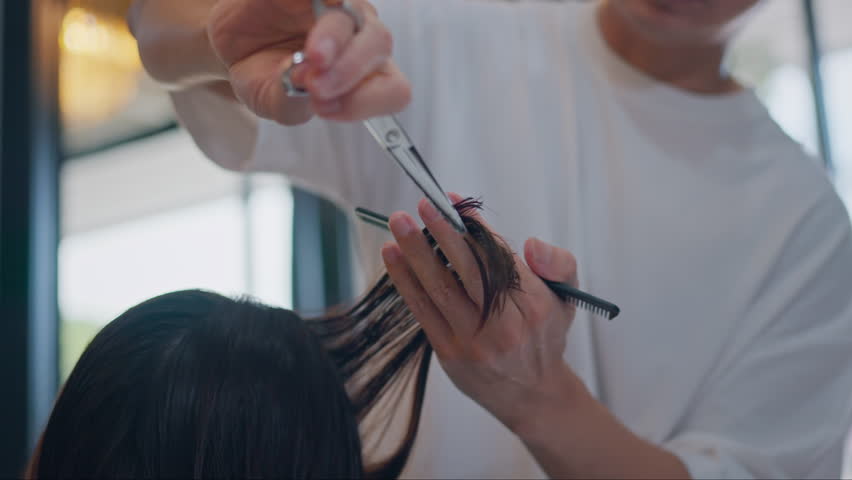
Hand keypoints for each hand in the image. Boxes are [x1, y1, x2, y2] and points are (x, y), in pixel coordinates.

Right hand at [207, 0, 410, 123]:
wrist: (230, 42)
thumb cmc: (262, 74)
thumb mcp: (269, 100)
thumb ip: (290, 101)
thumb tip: (304, 81)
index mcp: (363, 76)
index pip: (394, 89)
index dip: (366, 101)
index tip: (325, 108)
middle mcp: (360, 38)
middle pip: (381, 45)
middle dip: (351, 69)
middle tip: (317, 86)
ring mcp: (340, 6)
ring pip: (356, 13)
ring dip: (336, 37)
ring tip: (312, 57)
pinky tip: (322, 5)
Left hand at [381, 195, 581, 431]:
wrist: (533, 396)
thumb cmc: (544, 335)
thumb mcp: (567, 297)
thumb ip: (558, 262)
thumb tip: (529, 244)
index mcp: (534, 304)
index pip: (499, 256)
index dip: (474, 226)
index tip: (454, 201)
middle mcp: (504, 324)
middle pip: (469, 269)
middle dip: (444, 232)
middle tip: (423, 203)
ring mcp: (473, 340)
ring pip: (440, 288)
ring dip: (416, 252)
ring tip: (399, 222)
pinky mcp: (449, 352)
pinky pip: (423, 310)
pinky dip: (406, 280)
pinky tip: (393, 255)